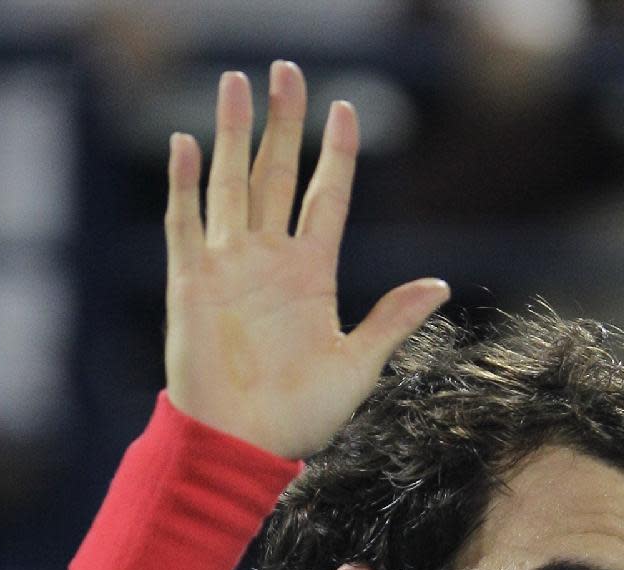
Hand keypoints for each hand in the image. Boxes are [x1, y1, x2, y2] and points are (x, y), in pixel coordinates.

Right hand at [164, 61, 449, 458]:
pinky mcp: (190, 283)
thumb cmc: (300, 417)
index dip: (336, 153)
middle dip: (281, 123)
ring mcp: (228, 267)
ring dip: (231, 134)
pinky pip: (184, 223)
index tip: (344, 107)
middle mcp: (269, 261)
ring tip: (236, 83)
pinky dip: (184, 184)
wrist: (243, 445)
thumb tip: (439, 284)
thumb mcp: (358, 367)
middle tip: (285, 70)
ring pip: (230, 184)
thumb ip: (392, 320)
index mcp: (312, 275)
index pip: (326, 197)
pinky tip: (186, 143)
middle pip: (276, 175)